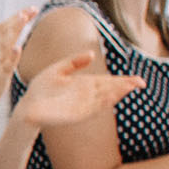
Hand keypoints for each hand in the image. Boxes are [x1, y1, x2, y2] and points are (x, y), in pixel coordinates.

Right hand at [0, 5, 37, 111]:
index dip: (12, 19)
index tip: (26, 11)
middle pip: (3, 32)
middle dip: (18, 19)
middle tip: (32, 9)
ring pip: (4, 44)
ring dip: (14, 30)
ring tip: (24, 17)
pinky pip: (5, 67)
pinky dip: (11, 57)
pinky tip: (17, 47)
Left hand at [13, 49, 142, 129]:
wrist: (27, 106)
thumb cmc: (41, 88)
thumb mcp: (58, 69)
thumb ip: (74, 61)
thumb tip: (92, 53)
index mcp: (85, 84)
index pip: (108, 81)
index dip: (124, 81)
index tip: (139, 80)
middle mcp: (86, 95)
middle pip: (110, 90)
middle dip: (124, 87)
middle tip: (140, 83)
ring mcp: (82, 105)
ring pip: (103, 99)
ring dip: (116, 94)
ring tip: (129, 88)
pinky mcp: (75, 114)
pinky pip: (92, 108)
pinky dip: (102, 104)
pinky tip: (112, 98)